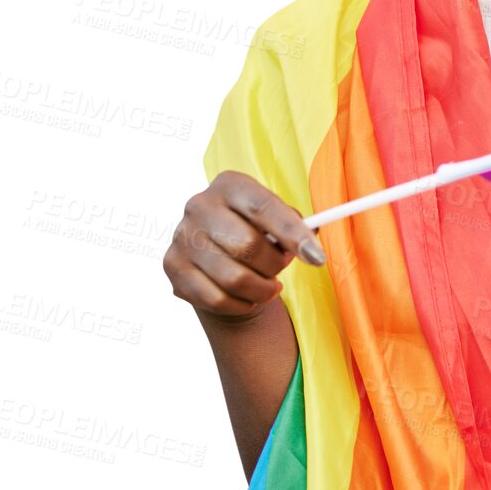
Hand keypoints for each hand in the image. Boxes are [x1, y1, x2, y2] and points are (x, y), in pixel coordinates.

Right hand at [163, 170, 325, 322]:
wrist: (216, 255)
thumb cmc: (255, 232)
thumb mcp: (275, 219)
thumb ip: (295, 225)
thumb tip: (311, 242)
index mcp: (229, 185)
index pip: (263, 207)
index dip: (292, 233)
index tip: (316, 257)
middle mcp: (200, 206)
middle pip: (247, 245)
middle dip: (276, 265)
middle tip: (283, 268)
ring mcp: (182, 237)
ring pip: (234, 278)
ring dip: (262, 289)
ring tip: (269, 286)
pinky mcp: (173, 266)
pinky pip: (216, 298)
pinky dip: (241, 304)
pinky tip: (248, 297)